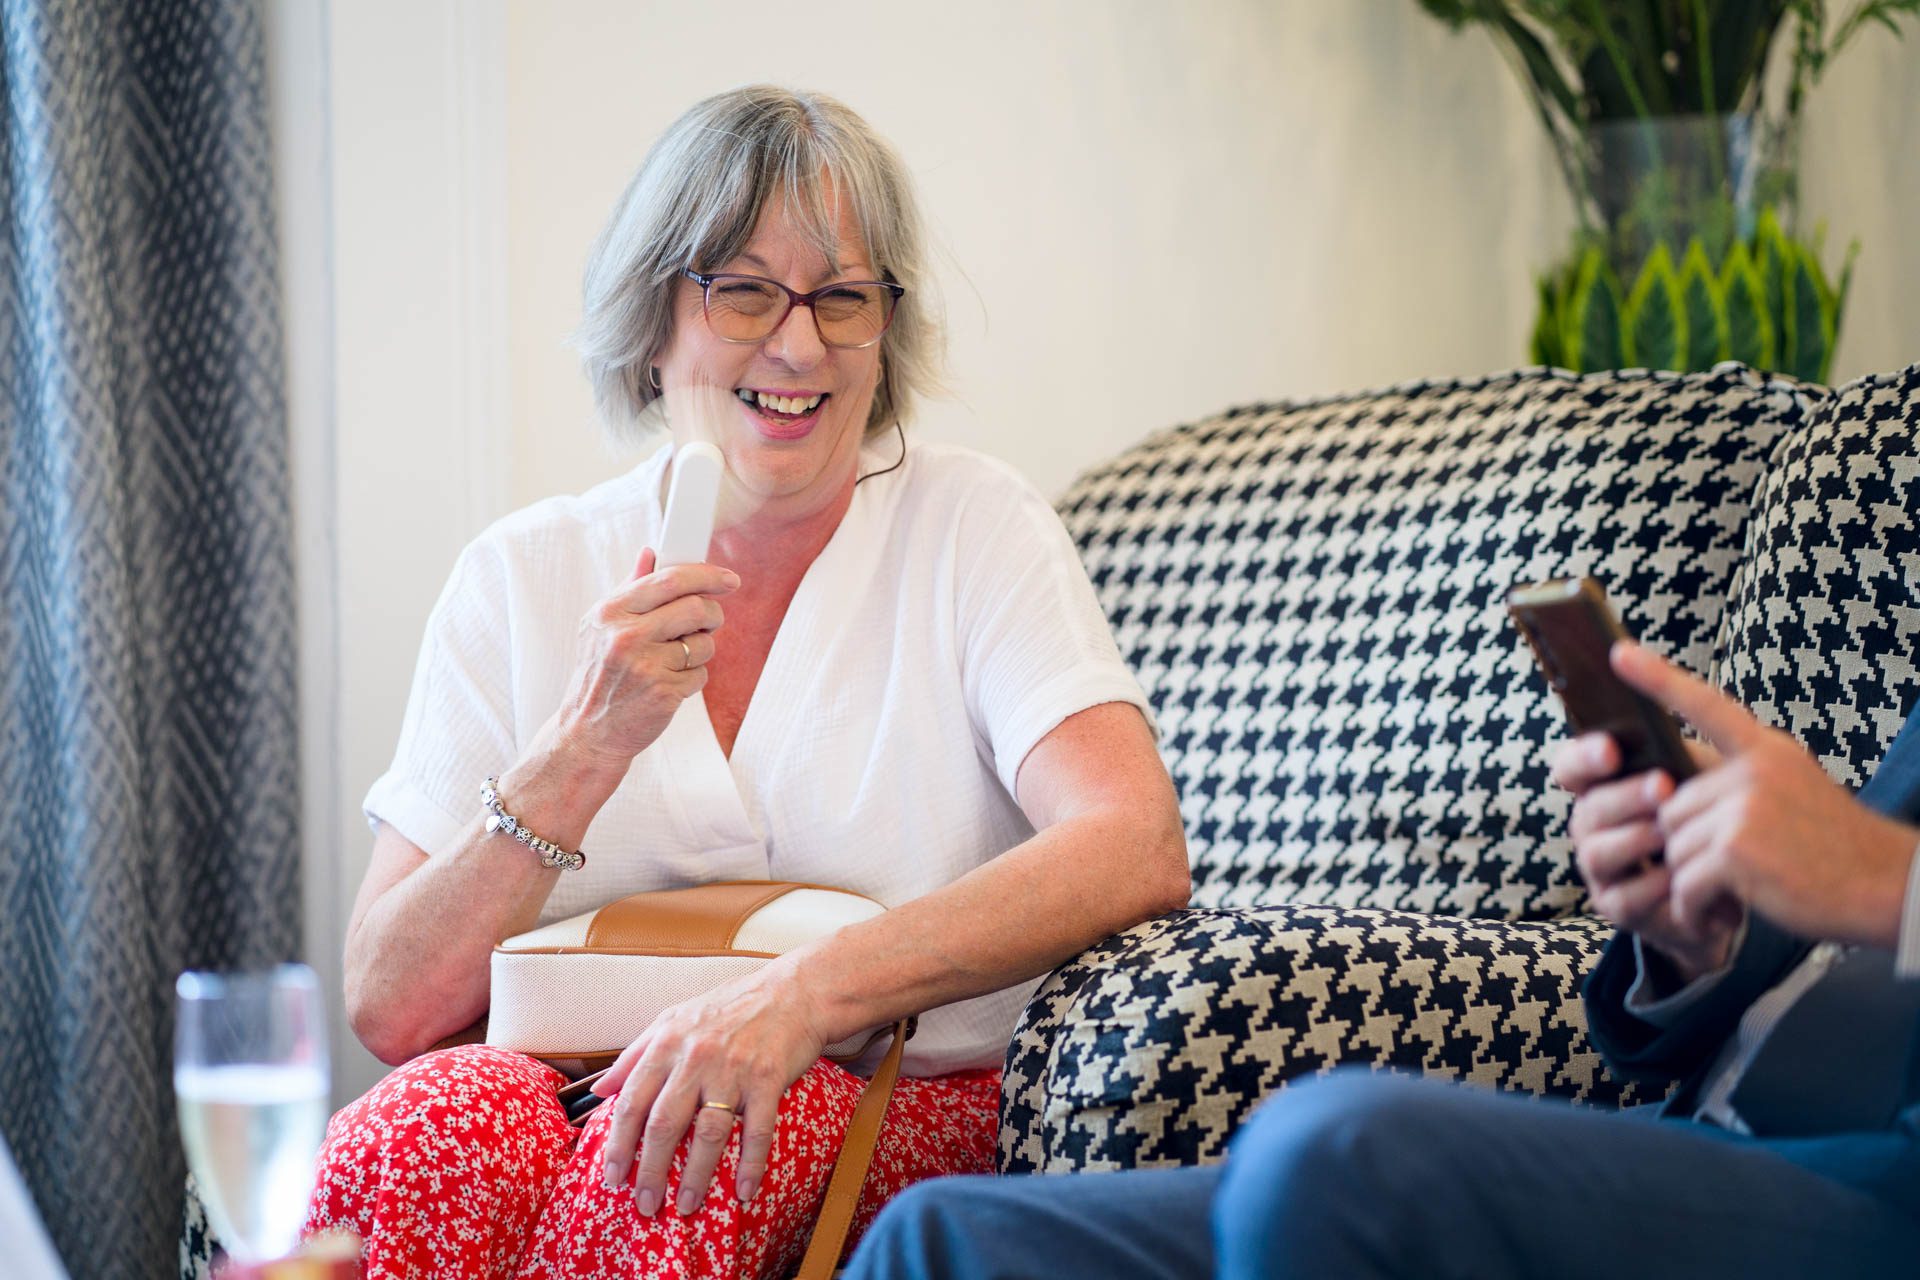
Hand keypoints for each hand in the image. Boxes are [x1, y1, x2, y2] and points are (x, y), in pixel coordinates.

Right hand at [553, 547, 737, 769]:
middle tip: (711, 621)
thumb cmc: (600, 675)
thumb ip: (629, 588)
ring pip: (703, 644)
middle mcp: (625, 637)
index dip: (707, 575)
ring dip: (700, 651)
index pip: (669, 579)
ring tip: (675, 660)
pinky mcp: (662, 693)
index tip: (728, 578)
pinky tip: (668, 684)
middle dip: (713, 614)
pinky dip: (692, 678)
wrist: (588, 732)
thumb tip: (651, 552)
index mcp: (610, 613)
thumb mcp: (601, 627)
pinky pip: (700, 675)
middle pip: (695, 608)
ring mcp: (644, 666)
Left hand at [594, 961, 828, 1215]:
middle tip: (646, 1205)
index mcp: (668, 1043)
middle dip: (651, 1170)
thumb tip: (600, 1091)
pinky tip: (745, 1191)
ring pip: (709, 1132)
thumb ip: (634, 1055)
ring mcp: (734, 1069)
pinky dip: (751, 1163)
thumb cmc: (728, 1009)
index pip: (633, 1102)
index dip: (620, 1144)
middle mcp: (696, 1057)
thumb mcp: (672, 1020)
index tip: (612, 1178)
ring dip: (696, 1175)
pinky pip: (758, 1129)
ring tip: (687, 1205)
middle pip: (665, 1123)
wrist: (791, 993)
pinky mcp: (769, 1078)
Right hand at [1554, 727, 1738, 978]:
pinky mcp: (1617, 907)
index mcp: (1605, 786)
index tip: (1613, 749)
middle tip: (1664, 786)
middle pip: (1588, 808)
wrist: (1732, 884)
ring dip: (1636, 838)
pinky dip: (1655, 884)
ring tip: (1673, 831)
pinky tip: (1686, 874)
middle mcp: (1593, 825)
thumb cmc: (1711, 818)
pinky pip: (1625, 895)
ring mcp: (1601, 868)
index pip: (1571, 767)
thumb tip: (1670, 698)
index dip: (1583, 757)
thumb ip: (1678, 750)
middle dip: (1625, 796)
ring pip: (1598, 851)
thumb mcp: (1699, 777)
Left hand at [1617, 642, 1917, 951]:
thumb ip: (1741, 782)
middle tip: (1728, 876)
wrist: (1889, 890)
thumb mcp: (1796, 792)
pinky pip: (1683, 883)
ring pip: (1673, 847)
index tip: (1619, 653)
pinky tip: (1719, 917)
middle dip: (1689, 848)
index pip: (1707, 706)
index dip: (1659, 679)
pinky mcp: (1735, 852)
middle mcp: (1753, 772)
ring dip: (1692, 882)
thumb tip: (1671, 794)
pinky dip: (1694, 910)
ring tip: (1732, 898)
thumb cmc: (1838, 850)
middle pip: (1671, 808)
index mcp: (1767, 752)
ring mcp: (1744, 809)